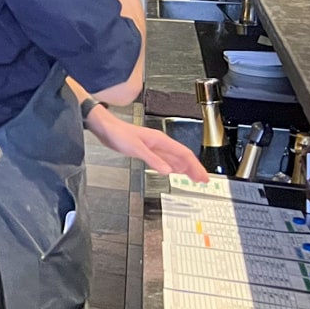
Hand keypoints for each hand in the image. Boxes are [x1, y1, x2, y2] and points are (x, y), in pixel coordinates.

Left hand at [86, 106, 208, 181]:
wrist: (105, 128)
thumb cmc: (118, 134)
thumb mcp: (136, 149)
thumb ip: (152, 159)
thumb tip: (168, 171)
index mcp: (161, 141)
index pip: (184, 154)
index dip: (195, 166)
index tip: (203, 176)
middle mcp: (160, 143)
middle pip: (182, 157)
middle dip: (194, 168)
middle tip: (203, 180)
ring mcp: (154, 146)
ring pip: (175, 158)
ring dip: (185, 168)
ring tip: (194, 177)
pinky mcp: (147, 150)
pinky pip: (165, 159)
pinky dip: (173, 166)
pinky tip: (174, 171)